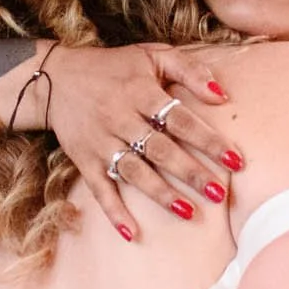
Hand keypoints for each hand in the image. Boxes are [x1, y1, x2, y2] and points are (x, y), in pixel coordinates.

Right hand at [44, 44, 242, 239]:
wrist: (53, 78)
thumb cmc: (113, 67)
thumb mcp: (151, 55)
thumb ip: (189, 70)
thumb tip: (223, 96)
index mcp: (141, 92)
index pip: (180, 119)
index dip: (208, 140)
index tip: (235, 161)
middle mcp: (121, 118)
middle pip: (160, 149)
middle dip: (191, 172)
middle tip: (219, 194)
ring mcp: (101, 142)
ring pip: (133, 172)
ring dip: (160, 194)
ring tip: (188, 211)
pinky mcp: (84, 160)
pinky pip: (99, 189)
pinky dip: (113, 212)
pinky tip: (131, 233)